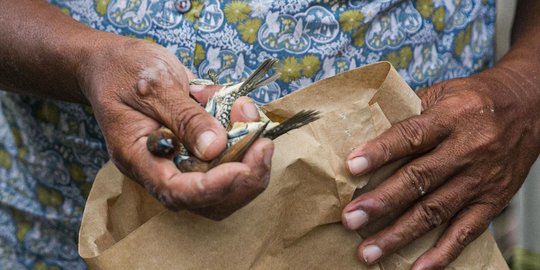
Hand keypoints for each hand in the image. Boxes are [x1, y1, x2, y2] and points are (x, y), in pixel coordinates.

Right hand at [80, 36, 272, 219]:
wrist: (112, 63)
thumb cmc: (123, 69)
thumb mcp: (154, 84)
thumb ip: (185, 116)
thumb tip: (216, 148)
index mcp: (138, 157)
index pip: (175, 191)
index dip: (212, 187)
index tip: (242, 167)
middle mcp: (160, 167)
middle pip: (206, 200)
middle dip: (243, 178)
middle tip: (264, 144)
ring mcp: (178, 161)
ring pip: (222, 187)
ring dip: (249, 159)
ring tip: (253, 118)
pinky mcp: (194, 150)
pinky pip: (226, 160)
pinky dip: (243, 139)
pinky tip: (241, 109)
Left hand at [341, 67, 539, 267]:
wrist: (530, 106)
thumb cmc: (475, 100)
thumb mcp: (442, 93)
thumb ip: (409, 114)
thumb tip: (364, 133)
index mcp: (450, 117)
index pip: (410, 136)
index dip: (380, 152)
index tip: (352, 166)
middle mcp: (466, 149)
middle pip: (419, 178)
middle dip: (382, 201)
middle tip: (351, 218)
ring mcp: (480, 178)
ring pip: (436, 210)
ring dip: (399, 233)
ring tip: (369, 251)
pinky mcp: (493, 200)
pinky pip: (466, 231)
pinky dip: (442, 253)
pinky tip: (418, 268)